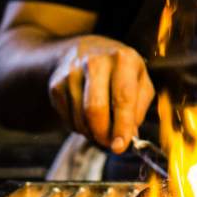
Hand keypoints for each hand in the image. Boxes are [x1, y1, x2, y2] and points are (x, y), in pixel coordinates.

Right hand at [47, 36, 154, 152]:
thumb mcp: (140, 81)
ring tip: (102, 129)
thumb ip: (139, 107)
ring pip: (80, 118)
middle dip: (103, 134)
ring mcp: (72, 72)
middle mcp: (95, 62)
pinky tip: (88, 119)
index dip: (122, 126)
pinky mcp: (56, 85)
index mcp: (123, 59)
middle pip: (95, 109)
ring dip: (92, 133)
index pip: (122, 98)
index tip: (121, 146)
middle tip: (111, 144)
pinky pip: (68, 119)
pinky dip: (80, 127)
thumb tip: (130, 134)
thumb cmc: (120, 71)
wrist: (85, 51)